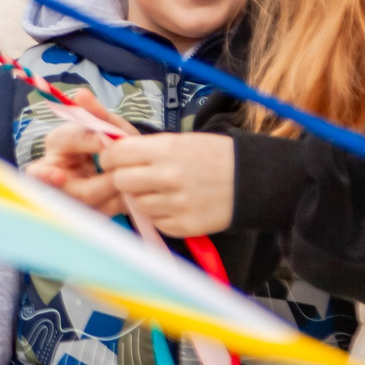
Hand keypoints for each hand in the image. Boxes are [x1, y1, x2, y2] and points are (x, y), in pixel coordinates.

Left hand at [33, 131, 236, 236]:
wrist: (253, 179)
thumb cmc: (215, 155)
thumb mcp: (181, 140)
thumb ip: (147, 148)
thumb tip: (111, 152)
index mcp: (166, 149)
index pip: (117, 154)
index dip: (111, 157)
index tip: (114, 159)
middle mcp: (168, 176)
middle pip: (120, 181)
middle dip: (123, 178)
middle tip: (135, 176)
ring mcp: (176, 203)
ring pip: (136, 204)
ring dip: (142, 198)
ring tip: (161, 189)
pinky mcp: (184, 225)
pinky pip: (155, 221)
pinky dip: (160, 215)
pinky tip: (175, 203)